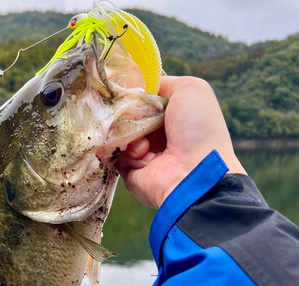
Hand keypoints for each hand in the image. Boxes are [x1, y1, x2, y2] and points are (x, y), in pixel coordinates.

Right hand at [117, 76, 246, 208]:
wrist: (194, 173)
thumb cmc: (197, 129)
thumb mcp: (190, 89)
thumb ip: (163, 82)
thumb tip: (139, 87)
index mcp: (171, 117)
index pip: (142, 101)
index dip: (135, 96)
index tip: (127, 92)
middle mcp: (157, 135)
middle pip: (127, 117)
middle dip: (129, 115)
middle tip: (137, 119)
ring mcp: (143, 155)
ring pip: (120, 136)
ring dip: (131, 136)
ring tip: (146, 145)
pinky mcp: (131, 172)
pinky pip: (117, 157)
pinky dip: (128, 155)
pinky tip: (145, 158)